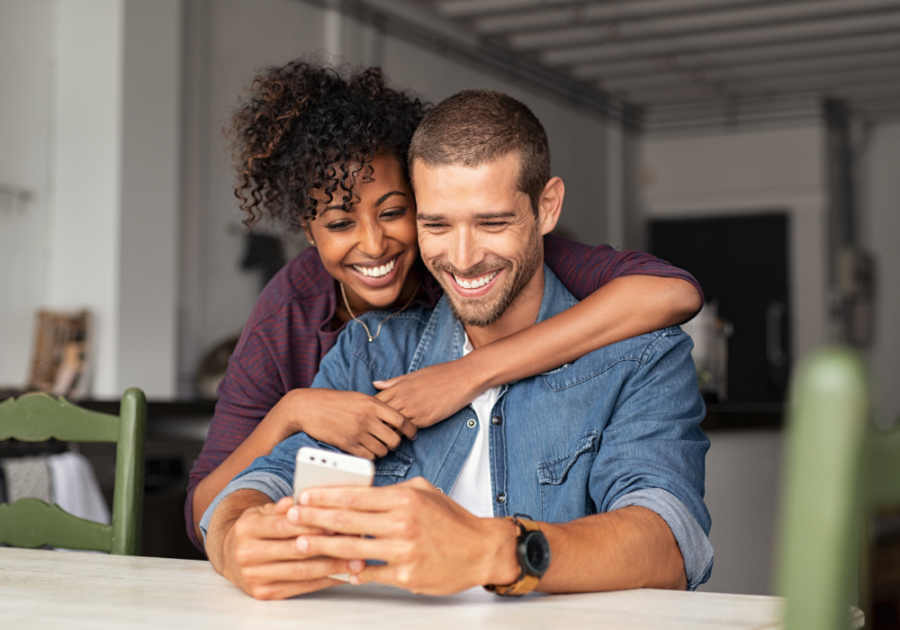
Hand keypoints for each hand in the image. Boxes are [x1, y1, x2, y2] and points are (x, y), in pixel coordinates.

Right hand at [217, 496, 353, 599]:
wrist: (229, 555)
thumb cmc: (255, 529)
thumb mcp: (264, 511)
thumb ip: (283, 506)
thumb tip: (301, 499)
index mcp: (247, 528)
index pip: (284, 526)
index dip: (312, 524)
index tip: (337, 522)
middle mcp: (247, 553)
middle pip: (295, 550)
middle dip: (328, 546)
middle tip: (354, 542)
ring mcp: (254, 576)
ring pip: (300, 572)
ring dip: (332, 567)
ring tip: (355, 562)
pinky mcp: (263, 593)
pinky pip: (299, 587)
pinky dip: (323, 581)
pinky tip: (341, 575)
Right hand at [275, 389, 416, 459]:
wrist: (309, 407)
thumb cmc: (334, 401)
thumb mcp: (359, 397)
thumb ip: (377, 406)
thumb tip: (395, 418)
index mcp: (372, 404)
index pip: (401, 420)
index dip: (411, 429)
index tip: (412, 434)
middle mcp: (367, 418)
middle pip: (394, 439)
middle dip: (395, 442)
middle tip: (390, 441)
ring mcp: (357, 433)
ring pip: (383, 450)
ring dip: (382, 450)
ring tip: (376, 445)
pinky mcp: (347, 445)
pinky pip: (368, 457)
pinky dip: (370, 456)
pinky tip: (365, 450)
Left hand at [287, 477, 520, 594]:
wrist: (482, 549)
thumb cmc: (452, 519)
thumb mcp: (424, 491)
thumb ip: (392, 491)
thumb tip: (359, 492)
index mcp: (404, 498)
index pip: (355, 496)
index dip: (325, 496)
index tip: (304, 496)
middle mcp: (403, 523)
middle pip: (347, 521)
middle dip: (314, 519)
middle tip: (291, 517)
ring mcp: (404, 552)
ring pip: (353, 549)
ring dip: (323, 546)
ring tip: (302, 542)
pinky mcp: (406, 577)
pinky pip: (370, 574)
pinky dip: (351, 571)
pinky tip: (334, 568)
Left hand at [373, 358, 482, 428]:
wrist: (463, 377)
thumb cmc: (440, 374)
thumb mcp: (414, 375)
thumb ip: (394, 382)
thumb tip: (375, 384)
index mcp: (399, 386)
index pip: (375, 402)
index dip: (371, 411)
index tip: (370, 417)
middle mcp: (403, 398)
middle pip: (380, 416)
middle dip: (376, 424)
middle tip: (374, 431)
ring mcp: (414, 410)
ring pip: (392, 426)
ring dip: (388, 432)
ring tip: (386, 437)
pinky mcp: (425, 419)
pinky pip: (408, 430)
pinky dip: (404, 434)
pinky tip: (404, 436)